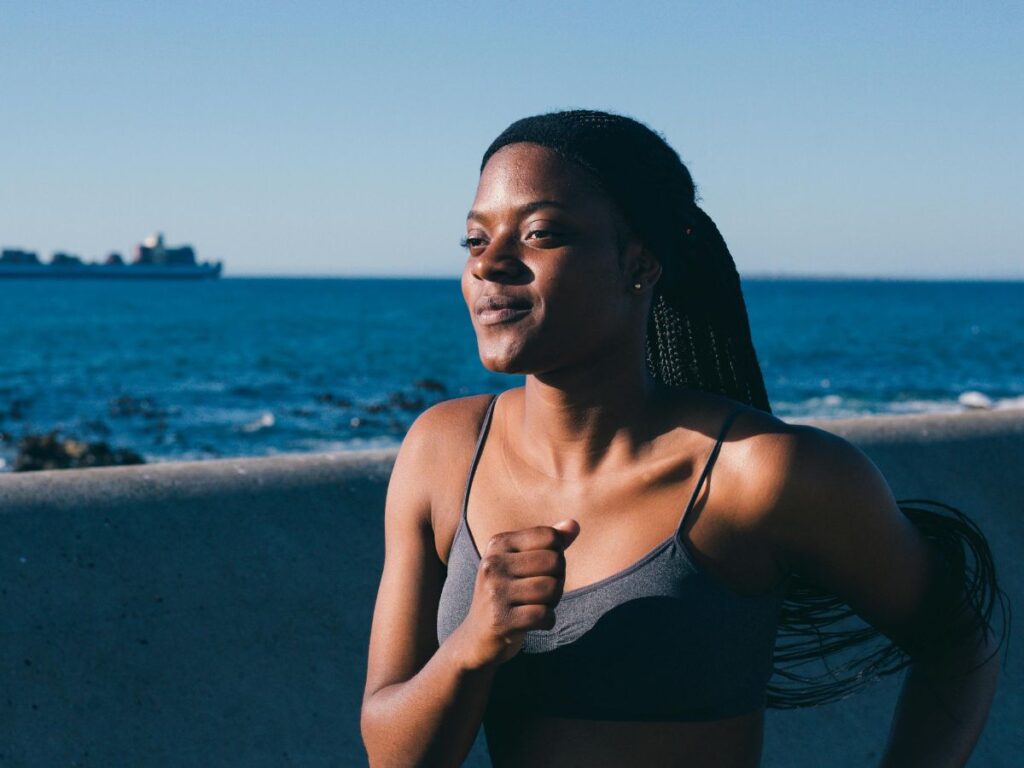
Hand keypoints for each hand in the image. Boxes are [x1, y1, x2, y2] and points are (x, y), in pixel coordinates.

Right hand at [455, 518, 579, 668]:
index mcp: (498, 543)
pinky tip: (535, 623)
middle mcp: (492, 564)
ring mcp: (494, 592)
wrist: (476, 637)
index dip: (558, 554)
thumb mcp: (522, 562)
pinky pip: (544, 615)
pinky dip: (548, 621)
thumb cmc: (506, 594)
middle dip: (558, 580)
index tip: (544, 570)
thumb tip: (574, 524)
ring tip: (537, 606)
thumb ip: (549, 542)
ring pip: (551, 588)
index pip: (549, 537)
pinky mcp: (500, 620)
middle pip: (554, 562)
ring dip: (553, 602)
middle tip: (544, 592)